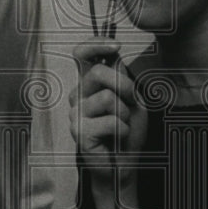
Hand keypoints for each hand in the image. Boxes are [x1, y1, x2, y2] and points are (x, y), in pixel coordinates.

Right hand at [68, 39, 147, 189]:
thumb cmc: (126, 132)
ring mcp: (76, 113)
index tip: (116, 45)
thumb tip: (114, 58)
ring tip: (121, 126)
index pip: (82, 54)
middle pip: (98, 72)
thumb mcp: (132, 99)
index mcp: (89, 84)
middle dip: (123, 85)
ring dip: (125, 114)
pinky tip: (116, 138)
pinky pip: (110, 121)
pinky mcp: (79, 132)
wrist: (124, 164)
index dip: (96, 44)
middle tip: (131, 101)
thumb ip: (122, 79)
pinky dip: (122, 130)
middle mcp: (79, 95)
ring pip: (107, 98)